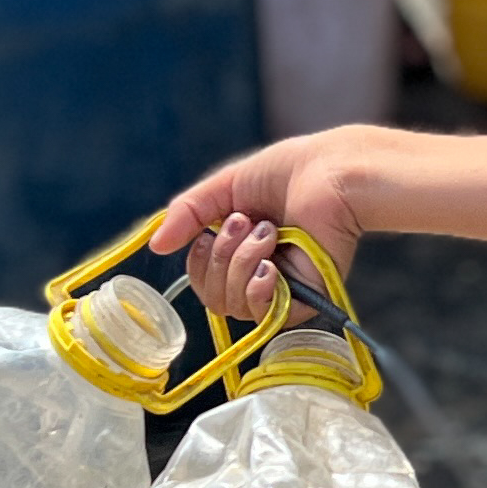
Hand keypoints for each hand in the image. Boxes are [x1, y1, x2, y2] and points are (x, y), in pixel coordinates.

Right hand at [151, 136, 365, 319]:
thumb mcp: (225, 188)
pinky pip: (263, 314)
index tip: (212, 228)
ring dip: (241, 262)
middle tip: (246, 222)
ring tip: (268, 231)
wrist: (330, 174)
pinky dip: (257, 287)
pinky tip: (270, 264)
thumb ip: (189, 213)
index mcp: (240, 250)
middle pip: (212, 297)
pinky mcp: (303, 300)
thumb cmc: (288, 173)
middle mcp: (259, 273)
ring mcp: (281, 290)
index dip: (198, 260)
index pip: (202, 279)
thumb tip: (156, 246)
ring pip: (232, 305)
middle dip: (220, 256)